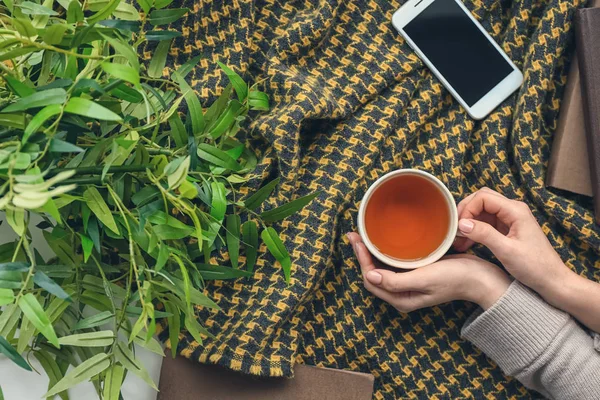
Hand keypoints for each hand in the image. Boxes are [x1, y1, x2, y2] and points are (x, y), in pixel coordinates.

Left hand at [347, 233, 509, 310]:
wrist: (481, 277)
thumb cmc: (455, 279)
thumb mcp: (424, 279)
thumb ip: (395, 281)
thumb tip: (370, 275)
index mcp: (401, 299)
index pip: (371, 279)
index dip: (362, 260)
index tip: (358, 240)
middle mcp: (401, 293)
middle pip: (373, 274)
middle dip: (362, 255)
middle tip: (355, 234)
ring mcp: (409, 283)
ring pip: (382, 267)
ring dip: (372, 252)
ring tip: (363, 234)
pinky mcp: (416, 273)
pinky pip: (393, 263)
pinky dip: (385, 252)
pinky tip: (383, 240)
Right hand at [453, 188, 568, 295]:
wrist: (552, 280)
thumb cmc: (534, 267)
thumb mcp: (506, 250)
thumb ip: (484, 234)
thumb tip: (462, 223)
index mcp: (515, 210)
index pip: (483, 197)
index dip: (467, 209)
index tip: (459, 226)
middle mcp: (513, 210)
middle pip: (481, 199)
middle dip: (465, 212)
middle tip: (454, 229)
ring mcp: (510, 219)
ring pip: (482, 211)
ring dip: (468, 221)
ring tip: (458, 238)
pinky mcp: (507, 229)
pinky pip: (486, 223)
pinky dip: (474, 230)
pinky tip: (466, 242)